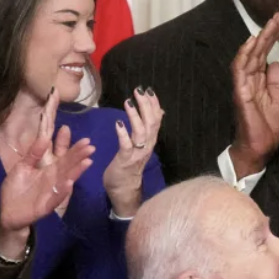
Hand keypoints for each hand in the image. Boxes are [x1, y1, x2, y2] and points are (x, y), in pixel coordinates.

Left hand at [0, 87, 94, 234]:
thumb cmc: (16, 188)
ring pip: (66, 180)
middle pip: (68, 166)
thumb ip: (34, 153)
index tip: (85, 139)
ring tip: (87, 162)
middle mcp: (54, 180)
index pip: (64, 157)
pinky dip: (63, 191)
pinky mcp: (46, 206)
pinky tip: (69, 183)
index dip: (73, 148)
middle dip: (79, 157)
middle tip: (90, 146)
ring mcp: (52, 192)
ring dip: (77, 172)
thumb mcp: (23, 166)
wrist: (8, 211)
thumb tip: (45, 136)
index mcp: (49, 170)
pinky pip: (56, 198)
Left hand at [103, 86, 164, 216]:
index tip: (149, 90)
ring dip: (135, 116)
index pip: (156, 119)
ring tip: (129, 102)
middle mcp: (147, 145)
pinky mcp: (125, 160)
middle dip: (146, 105)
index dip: (154, 104)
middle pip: (151, 123)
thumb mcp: (142, 144)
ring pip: (140, 132)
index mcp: (151, 140)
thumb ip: (149, 128)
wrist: (124, 188)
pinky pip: (126, 146)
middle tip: (138, 90)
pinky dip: (123, 134)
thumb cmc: (130, 164)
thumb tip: (160, 111)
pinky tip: (119, 123)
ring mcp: (137, 153)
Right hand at [228, 13, 278, 176]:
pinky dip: (244, 56)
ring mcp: (243, 86)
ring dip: (258, 40)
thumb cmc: (268, 128)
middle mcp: (249, 81)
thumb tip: (278, 63)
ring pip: (248, 57)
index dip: (272, 38)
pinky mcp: (240, 93)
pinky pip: (240, 71)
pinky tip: (251, 43)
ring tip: (269, 25)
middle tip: (278, 16)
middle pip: (257, 52)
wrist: (260, 149)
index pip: (265, 55)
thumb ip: (278, 83)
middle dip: (267, 33)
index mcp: (259, 82)